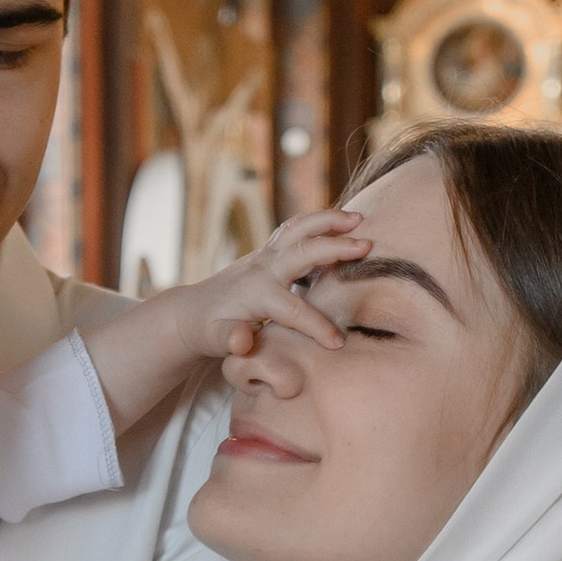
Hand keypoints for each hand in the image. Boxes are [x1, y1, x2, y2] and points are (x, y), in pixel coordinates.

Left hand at [174, 208, 369, 364]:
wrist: (193, 311)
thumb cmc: (209, 329)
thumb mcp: (214, 340)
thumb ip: (229, 340)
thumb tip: (241, 340)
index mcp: (256, 292)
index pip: (293, 309)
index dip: (317, 326)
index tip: (338, 343)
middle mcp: (264, 268)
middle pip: (303, 250)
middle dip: (335, 247)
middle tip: (368, 245)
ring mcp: (267, 256)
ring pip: (299, 229)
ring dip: (328, 220)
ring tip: (359, 217)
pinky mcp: (270, 253)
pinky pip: (297, 230)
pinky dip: (319, 222)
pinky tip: (342, 222)